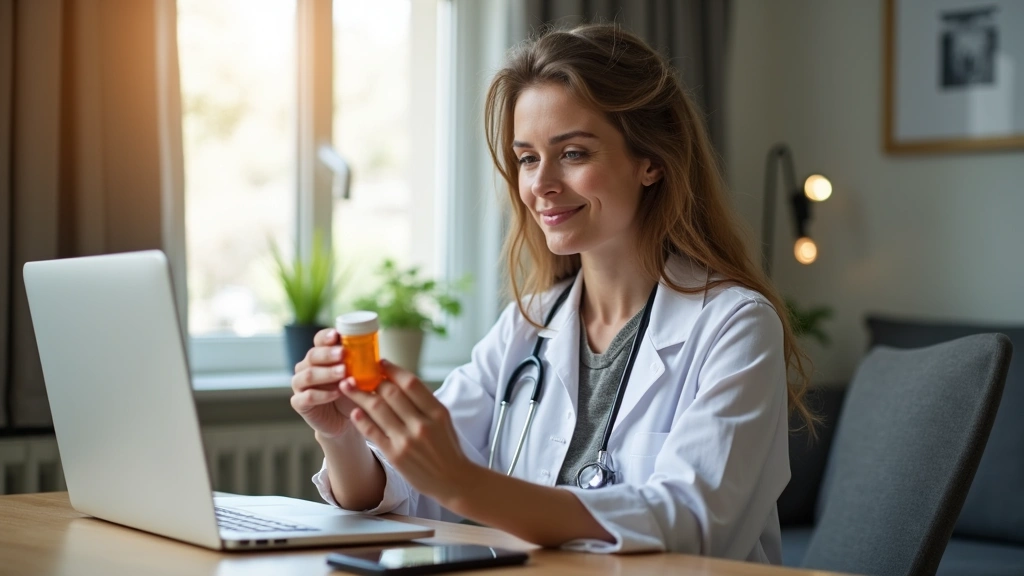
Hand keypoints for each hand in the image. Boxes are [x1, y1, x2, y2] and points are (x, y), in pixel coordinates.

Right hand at [290, 328, 357, 438]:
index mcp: (321, 355)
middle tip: (343, 354)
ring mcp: (300, 385)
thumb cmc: (352, 392)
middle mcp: (307, 367)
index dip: (326, 336)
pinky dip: (322, 395)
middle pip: (313, 355)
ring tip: (343, 373)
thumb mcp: (360, 376)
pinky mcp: (299, 403)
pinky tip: (336, 393)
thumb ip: (362, 365)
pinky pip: (307, 397)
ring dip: (326, 373)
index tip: (337, 335)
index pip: (319, 340)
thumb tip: (378, 357)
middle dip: (328, 354)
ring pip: (307, 375)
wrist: (346, 419)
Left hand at [341, 359, 474, 504]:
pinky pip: (373, 432)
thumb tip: (398, 382)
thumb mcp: (443, 420)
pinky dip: (362, 420)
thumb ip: (424, 402)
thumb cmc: (447, 448)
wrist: (453, 480)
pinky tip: (355, 411)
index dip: (392, 370)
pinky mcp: (395, 455)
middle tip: (358, 373)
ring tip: (347, 386)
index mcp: (437, 412)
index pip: (411, 383)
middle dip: (372, 380)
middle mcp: (422, 424)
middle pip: (391, 393)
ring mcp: (407, 440)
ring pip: (377, 409)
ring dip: (359, 395)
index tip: (380, 362)